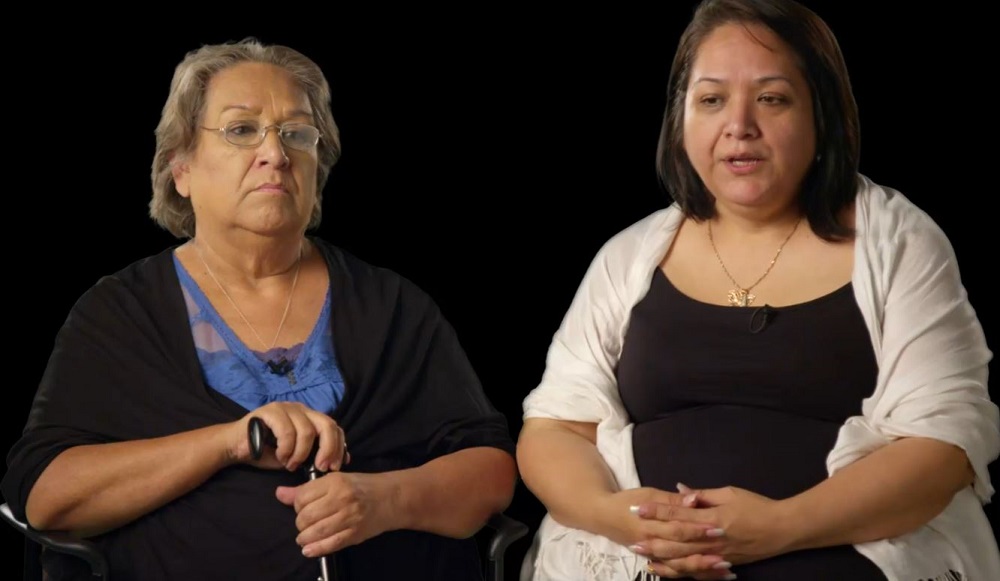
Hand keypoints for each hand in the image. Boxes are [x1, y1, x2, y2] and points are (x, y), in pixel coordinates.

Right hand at [227, 402, 347, 472]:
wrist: (234, 447)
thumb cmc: (265, 452)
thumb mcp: (296, 457)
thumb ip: (315, 456)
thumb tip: (341, 461)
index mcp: (309, 417)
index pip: (334, 427)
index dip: (339, 446)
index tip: (336, 466)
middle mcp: (301, 409)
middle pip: (327, 424)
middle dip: (328, 449)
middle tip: (320, 467)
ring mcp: (286, 407)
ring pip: (307, 430)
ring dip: (301, 454)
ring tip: (291, 465)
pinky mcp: (270, 410)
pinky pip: (287, 431)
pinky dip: (287, 449)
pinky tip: (281, 458)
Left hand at [275, 471, 395, 555]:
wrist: (391, 498)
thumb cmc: (362, 486)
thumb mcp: (335, 480)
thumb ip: (307, 489)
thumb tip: (280, 493)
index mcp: (335, 482)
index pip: (302, 497)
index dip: (297, 505)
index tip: (302, 507)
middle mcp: (342, 499)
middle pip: (306, 516)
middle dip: (300, 522)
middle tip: (305, 522)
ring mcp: (349, 518)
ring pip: (315, 532)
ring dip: (304, 537)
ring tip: (304, 536)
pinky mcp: (354, 534)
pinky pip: (330, 545)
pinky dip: (316, 549)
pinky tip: (308, 549)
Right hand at [586, 486, 729, 578]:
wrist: (602, 515)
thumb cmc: (626, 501)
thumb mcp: (648, 493)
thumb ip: (672, 499)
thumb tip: (693, 498)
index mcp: (649, 524)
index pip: (677, 528)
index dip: (697, 528)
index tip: (718, 527)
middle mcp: (651, 543)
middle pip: (680, 551)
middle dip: (704, 552)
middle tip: (726, 551)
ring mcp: (653, 554)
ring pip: (680, 566)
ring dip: (702, 567)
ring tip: (725, 568)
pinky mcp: (656, 560)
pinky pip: (677, 572)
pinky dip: (696, 574)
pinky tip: (715, 574)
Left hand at [636, 483, 787, 572]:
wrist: (784, 529)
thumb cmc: (757, 506)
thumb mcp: (729, 492)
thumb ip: (703, 494)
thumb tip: (680, 489)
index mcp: (713, 517)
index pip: (679, 513)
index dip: (657, 511)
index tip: (638, 509)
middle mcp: (713, 538)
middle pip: (678, 540)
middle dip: (654, 540)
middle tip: (632, 540)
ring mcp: (718, 554)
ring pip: (685, 559)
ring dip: (663, 558)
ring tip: (644, 556)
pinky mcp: (724, 564)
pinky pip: (698, 571)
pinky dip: (681, 571)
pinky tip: (667, 570)